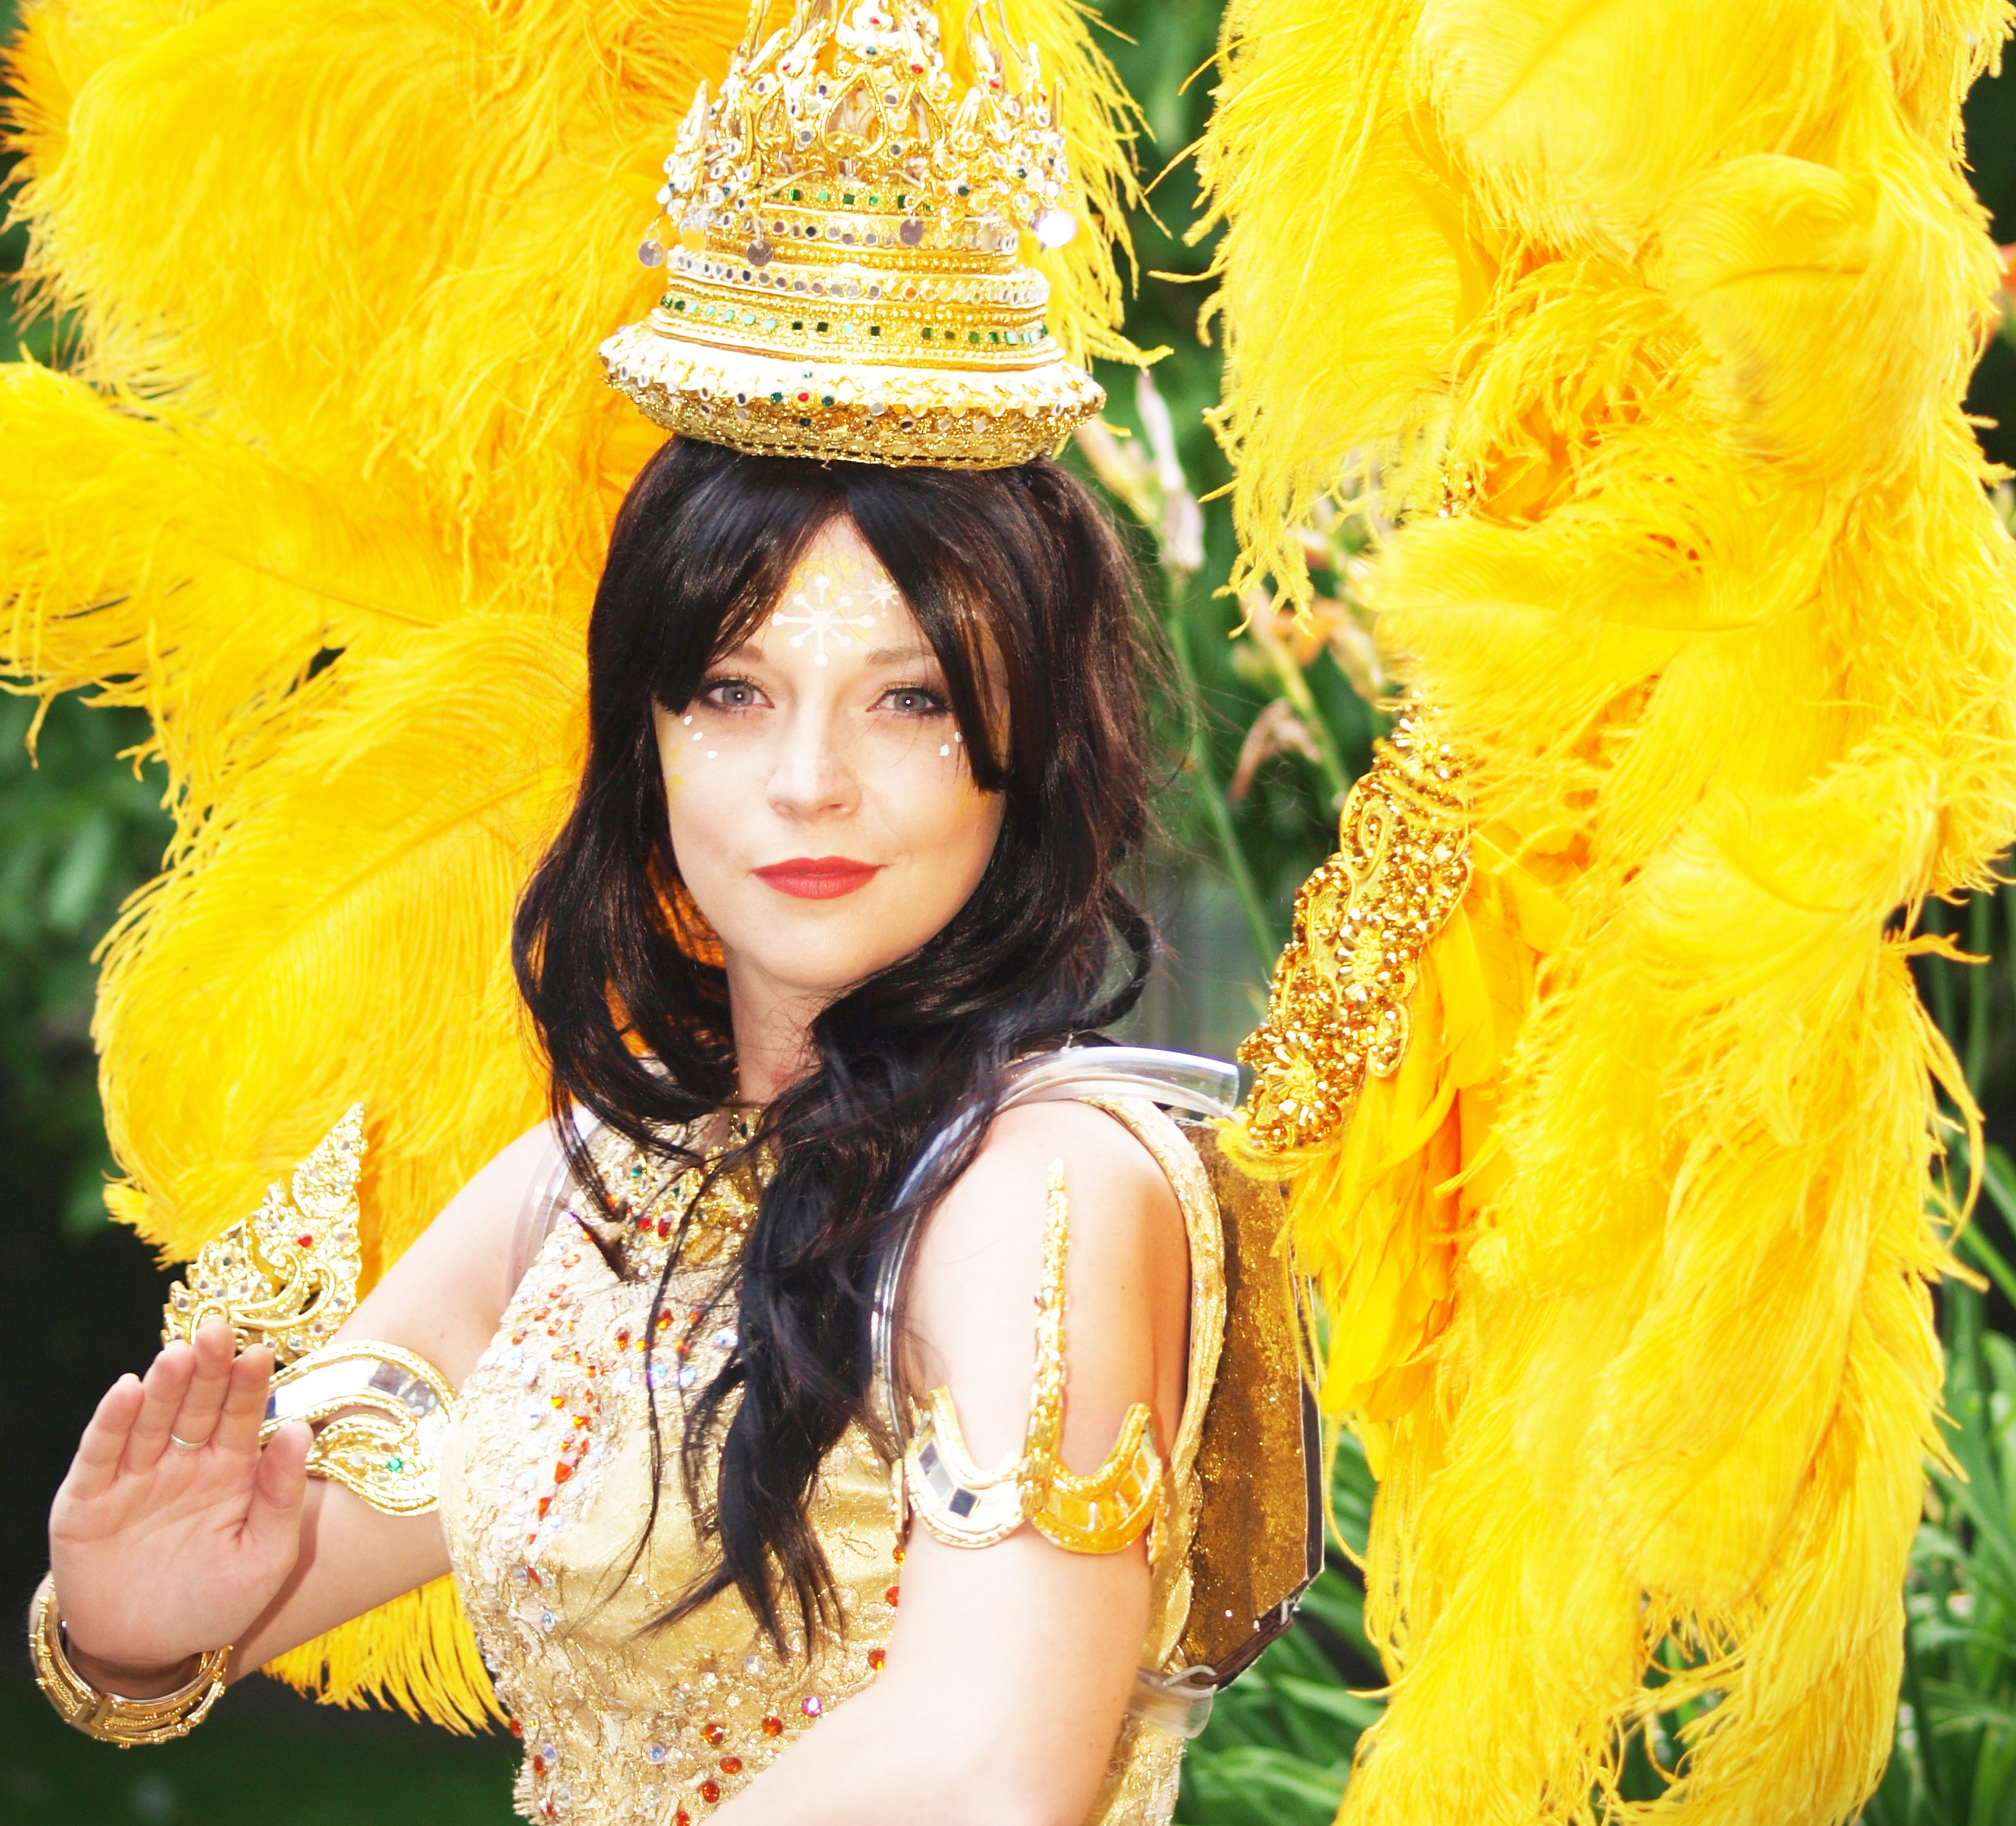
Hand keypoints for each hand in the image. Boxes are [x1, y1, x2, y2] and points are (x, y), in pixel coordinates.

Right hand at [48, 1319, 310, 1687]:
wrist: (147, 1653)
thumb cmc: (217, 1604)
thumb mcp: (265, 1557)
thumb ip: (281, 1496)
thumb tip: (301, 1430)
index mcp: (233, 1469)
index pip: (244, 1415)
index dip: (250, 1384)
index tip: (261, 1351)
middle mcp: (185, 1462)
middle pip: (197, 1405)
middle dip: (207, 1368)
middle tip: (216, 1332)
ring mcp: (136, 1477)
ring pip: (151, 1421)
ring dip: (163, 1387)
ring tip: (176, 1354)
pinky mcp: (87, 1499)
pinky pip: (101, 1454)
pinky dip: (112, 1422)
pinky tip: (126, 1390)